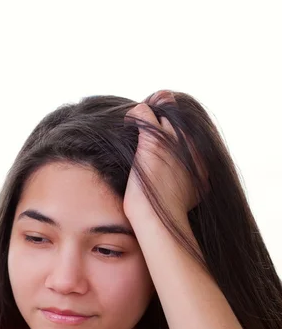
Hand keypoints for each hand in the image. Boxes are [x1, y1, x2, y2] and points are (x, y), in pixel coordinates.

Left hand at [123, 90, 207, 223]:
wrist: (158, 220)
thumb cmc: (168, 215)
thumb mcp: (191, 195)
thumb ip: (189, 181)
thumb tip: (186, 184)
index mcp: (200, 157)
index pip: (186, 130)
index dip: (170, 131)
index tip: (158, 139)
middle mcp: (190, 143)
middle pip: (175, 116)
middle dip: (160, 118)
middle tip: (145, 129)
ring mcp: (173, 139)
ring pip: (161, 109)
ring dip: (148, 116)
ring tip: (135, 127)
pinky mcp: (155, 139)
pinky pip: (143, 112)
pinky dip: (133, 116)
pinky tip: (128, 125)